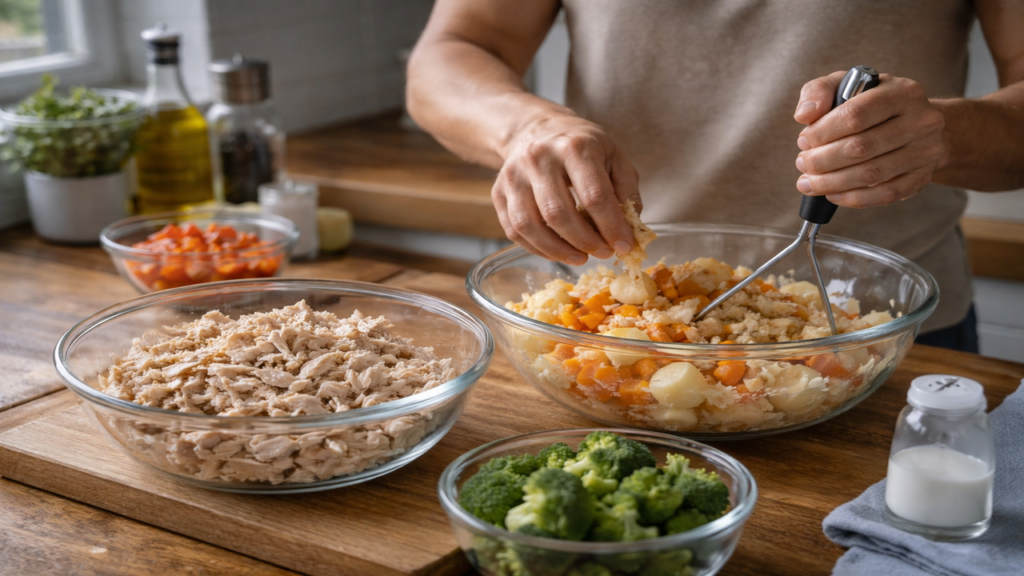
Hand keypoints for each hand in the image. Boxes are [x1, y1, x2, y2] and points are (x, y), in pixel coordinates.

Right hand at [493, 114, 639, 264]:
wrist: (535, 128)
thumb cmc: (580, 146)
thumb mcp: (613, 156)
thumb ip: (626, 191)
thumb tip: (629, 230)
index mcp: (575, 147)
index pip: (594, 195)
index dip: (612, 227)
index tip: (624, 246)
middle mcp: (539, 158)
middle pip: (559, 213)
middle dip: (585, 242)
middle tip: (603, 253)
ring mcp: (514, 176)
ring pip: (530, 226)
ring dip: (558, 251)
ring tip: (580, 257)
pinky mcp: (498, 192)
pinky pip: (513, 231)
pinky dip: (537, 249)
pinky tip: (557, 251)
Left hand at [793, 72, 946, 207]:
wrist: (917, 125)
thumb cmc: (873, 105)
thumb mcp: (847, 85)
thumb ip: (819, 91)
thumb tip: (804, 114)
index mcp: (901, 91)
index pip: (855, 114)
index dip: (822, 132)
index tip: (804, 141)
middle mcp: (921, 120)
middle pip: (861, 147)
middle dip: (822, 160)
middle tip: (803, 164)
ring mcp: (926, 151)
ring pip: (871, 174)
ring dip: (832, 182)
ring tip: (809, 182)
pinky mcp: (923, 177)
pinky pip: (886, 194)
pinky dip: (854, 198)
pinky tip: (833, 195)